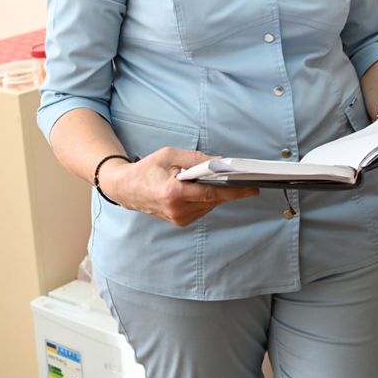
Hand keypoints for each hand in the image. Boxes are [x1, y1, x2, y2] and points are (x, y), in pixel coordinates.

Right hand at [98, 148, 257, 226]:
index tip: (251, 188)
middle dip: (228, 188)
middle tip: (242, 177)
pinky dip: (207, 198)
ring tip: (218, 179)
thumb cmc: (146, 170)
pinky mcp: (180, 222)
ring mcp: (179, 219)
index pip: (211, 193)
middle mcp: (177, 210)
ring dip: (217, 192)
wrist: (126, 189)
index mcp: (174, 193)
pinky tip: (204, 187)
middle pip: (214, 199)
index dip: (234, 190)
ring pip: (210, 205)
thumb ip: (197, 159)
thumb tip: (221, 163)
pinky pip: (203, 208)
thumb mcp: (171, 155)